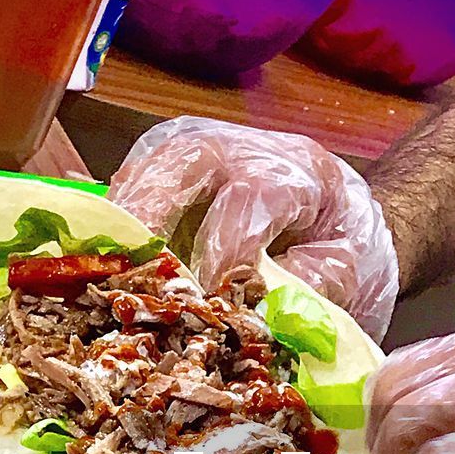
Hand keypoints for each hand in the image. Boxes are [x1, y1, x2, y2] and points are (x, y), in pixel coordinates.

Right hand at [107, 117, 397, 339]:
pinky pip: (133, 183)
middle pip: (187, 160)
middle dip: (153, 211)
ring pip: (150, 165)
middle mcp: (244, 147)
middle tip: (132, 267)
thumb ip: (316, 283)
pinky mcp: (171, 170)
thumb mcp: (352, 268)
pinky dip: (115, 220)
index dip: (227, 247)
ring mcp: (201, 152)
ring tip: (103, 265)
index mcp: (298, 168)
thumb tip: (265, 306)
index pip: (255, 195)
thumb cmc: (344, 242)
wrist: (346, 215)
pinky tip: (102, 257)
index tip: (211, 297)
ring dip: (123, 215)